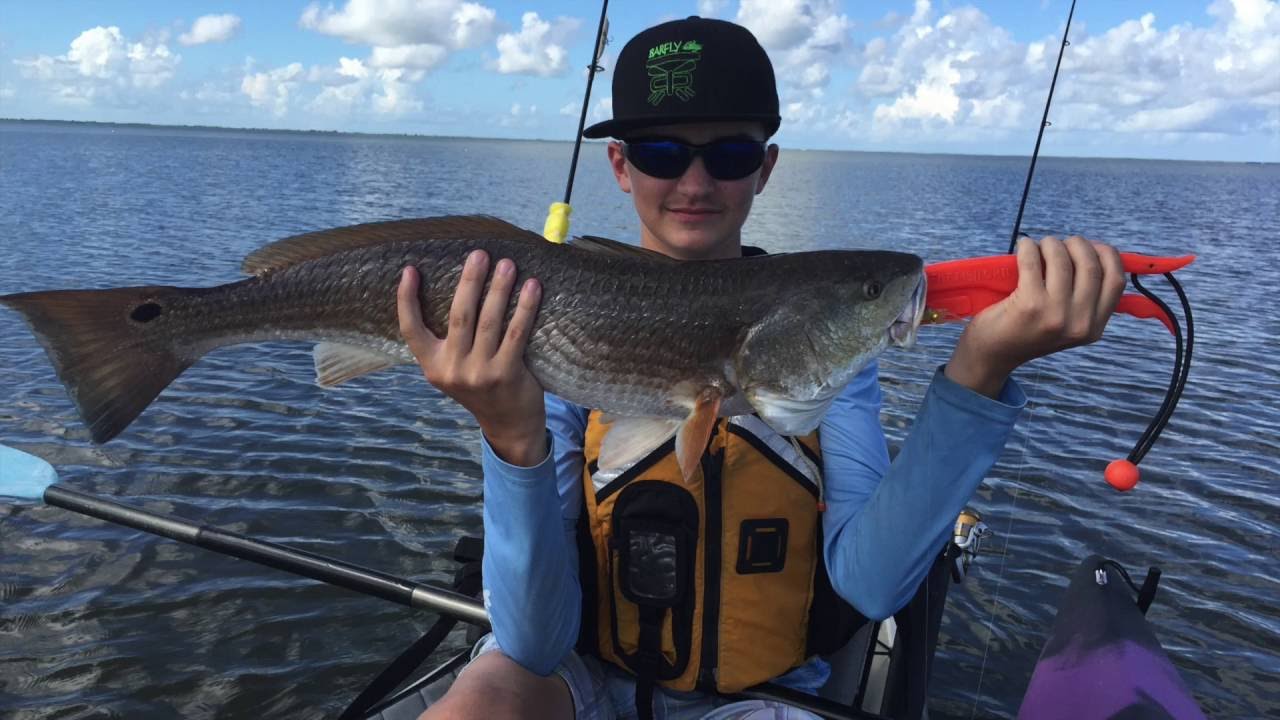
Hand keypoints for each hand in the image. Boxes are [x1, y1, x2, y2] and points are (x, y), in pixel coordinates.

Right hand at [397, 250, 547, 465]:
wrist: (508, 424)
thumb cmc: (482, 386)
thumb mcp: (454, 369)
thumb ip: (449, 341)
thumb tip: (459, 288)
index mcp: (432, 365)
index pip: (410, 329)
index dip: (407, 299)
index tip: (410, 270)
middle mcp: (451, 369)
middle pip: (459, 315)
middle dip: (470, 281)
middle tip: (480, 255)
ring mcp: (479, 373)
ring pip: (488, 320)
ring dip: (499, 288)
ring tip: (508, 264)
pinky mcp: (506, 374)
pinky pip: (516, 333)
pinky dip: (525, 307)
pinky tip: (532, 288)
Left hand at [946, 235, 1125, 396]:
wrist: (991, 355)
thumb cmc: (1027, 331)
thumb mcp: (1067, 325)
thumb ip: (1085, 299)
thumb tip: (1096, 251)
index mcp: (1094, 328)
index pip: (1116, 281)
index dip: (1106, 255)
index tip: (1090, 246)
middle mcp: (1080, 323)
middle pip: (1091, 265)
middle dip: (1076, 244)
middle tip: (1058, 245)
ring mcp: (1055, 315)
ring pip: (1063, 259)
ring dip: (1050, 244)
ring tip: (1039, 246)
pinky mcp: (1029, 305)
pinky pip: (1033, 261)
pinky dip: (1028, 247)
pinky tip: (1023, 247)